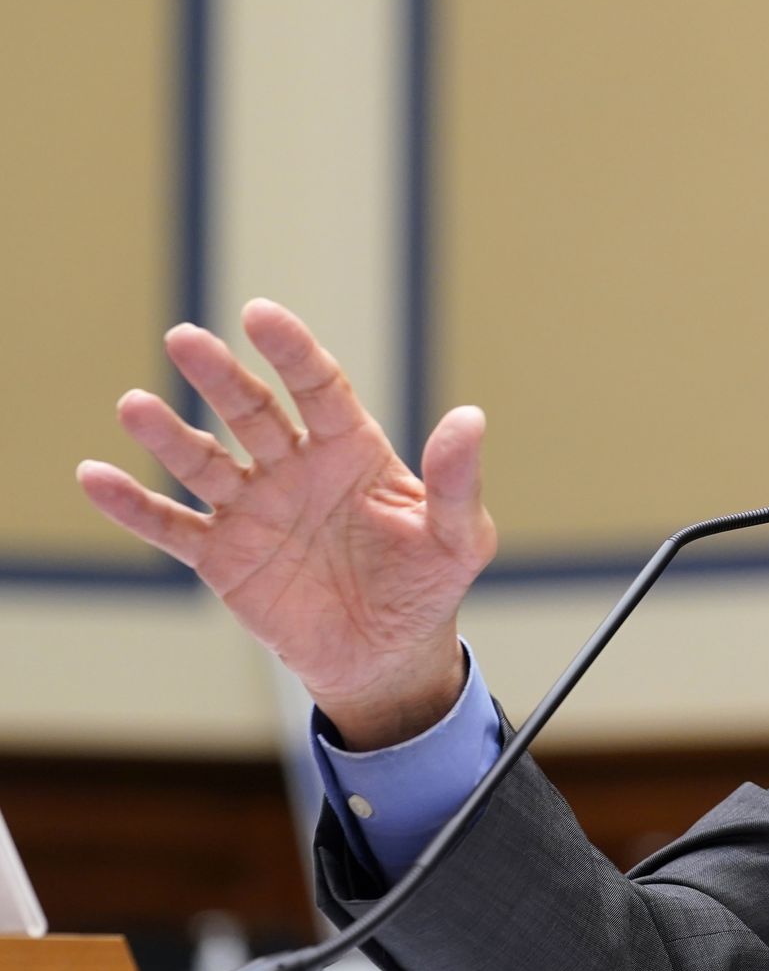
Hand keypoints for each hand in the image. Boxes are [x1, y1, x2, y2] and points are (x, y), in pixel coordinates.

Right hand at [76, 299, 497, 748]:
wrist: (386, 655)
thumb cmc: (426, 585)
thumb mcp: (456, 538)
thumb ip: (456, 481)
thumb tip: (471, 417)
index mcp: (352, 451)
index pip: (320, 388)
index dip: (292, 351)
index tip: (260, 315)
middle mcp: (296, 468)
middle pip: (253, 412)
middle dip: (221, 377)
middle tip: (185, 339)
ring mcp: (255, 509)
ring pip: (205, 461)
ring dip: (169, 435)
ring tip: (135, 405)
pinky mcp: (223, 557)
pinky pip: (173, 526)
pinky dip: (134, 505)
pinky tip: (95, 477)